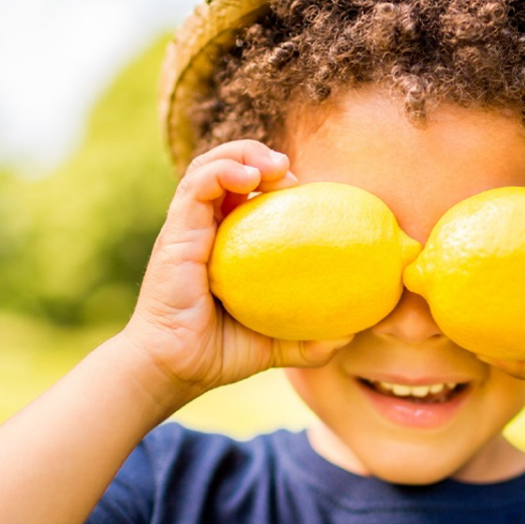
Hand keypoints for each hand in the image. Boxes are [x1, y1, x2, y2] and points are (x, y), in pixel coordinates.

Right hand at [122, 140, 353, 409]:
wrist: (173, 370)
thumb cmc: (218, 353)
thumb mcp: (276, 345)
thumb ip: (310, 340)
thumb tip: (351, 336)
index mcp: (227, 242)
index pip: (246, 191)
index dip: (275, 179)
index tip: (305, 192)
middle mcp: (206, 228)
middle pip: (227, 167)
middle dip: (259, 155)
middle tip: (290, 172)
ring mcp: (188, 227)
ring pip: (210, 165)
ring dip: (243, 153)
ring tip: (274, 167)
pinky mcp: (176, 232)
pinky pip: (195, 185)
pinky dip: (222, 170)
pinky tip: (251, 177)